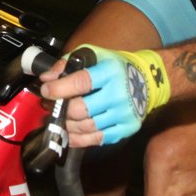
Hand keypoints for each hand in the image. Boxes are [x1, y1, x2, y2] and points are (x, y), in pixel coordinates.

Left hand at [40, 44, 169, 145]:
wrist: (149, 81)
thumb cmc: (116, 66)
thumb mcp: (94, 55)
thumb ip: (67, 63)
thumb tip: (46, 78)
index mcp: (110, 72)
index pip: (80, 83)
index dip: (58, 89)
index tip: (46, 90)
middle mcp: (118, 94)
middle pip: (81, 109)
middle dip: (61, 109)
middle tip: (52, 106)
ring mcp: (124, 114)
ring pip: (86, 127)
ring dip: (67, 124)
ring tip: (60, 118)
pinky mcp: (126, 129)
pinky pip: (96, 139)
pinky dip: (78, 139)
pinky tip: (69, 133)